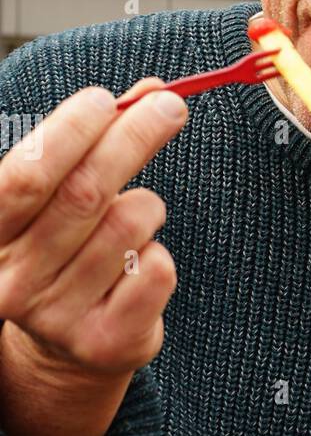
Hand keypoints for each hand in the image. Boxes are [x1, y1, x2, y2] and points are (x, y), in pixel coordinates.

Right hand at [0, 76, 187, 379]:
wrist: (69, 344)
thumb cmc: (66, 250)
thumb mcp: (64, 194)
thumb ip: (99, 142)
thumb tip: (151, 92)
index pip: (28, 175)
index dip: (68, 132)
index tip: (104, 100)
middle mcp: (14, 280)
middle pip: (84, 194)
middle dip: (132, 139)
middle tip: (170, 107)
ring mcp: (57, 317)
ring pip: (128, 227)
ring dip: (148, 206)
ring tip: (141, 214)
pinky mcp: (105, 342)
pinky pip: (156, 271)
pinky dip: (160, 252)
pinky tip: (142, 260)